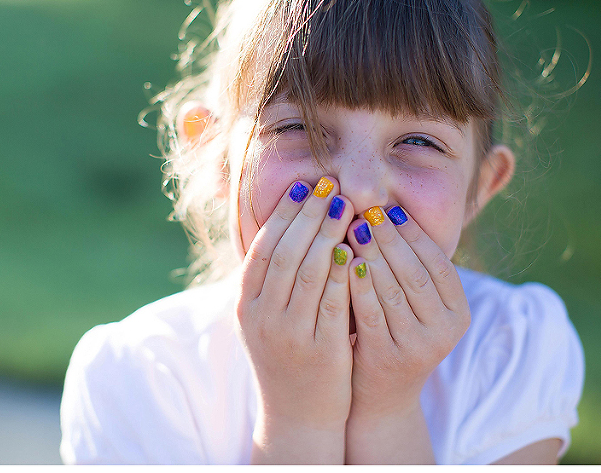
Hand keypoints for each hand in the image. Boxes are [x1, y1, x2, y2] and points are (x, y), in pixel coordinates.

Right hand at [236, 177, 354, 463]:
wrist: (297, 413)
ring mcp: (289, 334)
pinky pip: (332, 301)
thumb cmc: (287, 355)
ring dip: (328, 233)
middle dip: (308, 215)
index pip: (263, 248)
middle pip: (285, 253)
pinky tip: (355, 247)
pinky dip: (343, 270)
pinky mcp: (319, 349)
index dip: (284, 214)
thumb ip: (272, 279)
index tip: (305, 186)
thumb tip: (289, 225)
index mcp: (245, 304)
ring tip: (346, 206)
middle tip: (329, 186)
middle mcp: (261, 317)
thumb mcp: (267, 317)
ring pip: (308, 271)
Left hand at [344, 205, 470, 462]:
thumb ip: (407, 268)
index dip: (413, 234)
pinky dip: (357, 284)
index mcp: (458, 312)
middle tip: (366, 211)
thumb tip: (385, 211)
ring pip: (393, 290)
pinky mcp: (388, 357)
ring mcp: (418, 347)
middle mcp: (445, 330)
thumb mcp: (412, 305)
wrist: (380, 395)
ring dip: (371, 255)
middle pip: (415, 273)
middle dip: (389, 239)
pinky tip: (342, 261)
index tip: (388, 209)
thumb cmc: (392, 334)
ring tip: (350, 227)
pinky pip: (370, 312)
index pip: (438, 263)